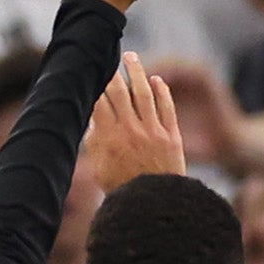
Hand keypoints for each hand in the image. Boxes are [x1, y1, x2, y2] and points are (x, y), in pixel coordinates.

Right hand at [73, 55, 187, 197]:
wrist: (155, 206)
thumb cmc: (122, 189)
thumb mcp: (99, 168)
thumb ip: (94, 142)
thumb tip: (91, 118)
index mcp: (109, 138)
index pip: (99, 101)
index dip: (94, 84)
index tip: (91, 70)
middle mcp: (131, 131)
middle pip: (120, 92)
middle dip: (113, 72)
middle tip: (109, 57)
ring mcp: (153, 132)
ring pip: (144, 93)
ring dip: (137, 71)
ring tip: (130, 57)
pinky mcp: (171, 136)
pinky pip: (167, 107)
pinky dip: (162, 91)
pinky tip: (156, 79)